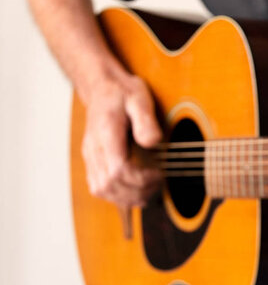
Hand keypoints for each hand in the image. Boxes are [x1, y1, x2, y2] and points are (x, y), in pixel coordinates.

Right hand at [81, 74, 162, 206]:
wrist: (103, 88)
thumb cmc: (123, 93)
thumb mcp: (139, 98)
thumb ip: (146, 119)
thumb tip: (153, 142)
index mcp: (106, 133)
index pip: (118, 170)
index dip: (141, 179)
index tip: (160, 174)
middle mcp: (93, 149)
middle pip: (109, 185)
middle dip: (137, 191)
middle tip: (159, 184)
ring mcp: (90, 157)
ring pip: (102, 190)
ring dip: (128, 197)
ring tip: (151, 190)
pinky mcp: (92, 162)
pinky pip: (100, 188)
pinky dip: (119, 195)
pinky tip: (137, 190)